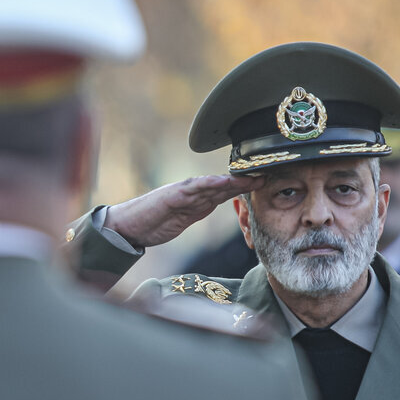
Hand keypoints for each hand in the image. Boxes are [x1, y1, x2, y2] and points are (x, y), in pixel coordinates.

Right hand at [105, 174, 259, 247]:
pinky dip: (209, 184)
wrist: (128, 226)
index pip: (227, 191)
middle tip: (271, 173)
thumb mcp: (183, 219)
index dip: (247, 186)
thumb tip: (216, 205)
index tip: (268, 183)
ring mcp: (184, 193)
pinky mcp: (173, 196)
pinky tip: (223, 181)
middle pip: (226, 184)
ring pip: (214, 184)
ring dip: (235, 180)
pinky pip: (194, 189)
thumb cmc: (153, 223)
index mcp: (198, 200)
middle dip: (248, 180)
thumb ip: (199, 210)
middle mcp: (194, 193)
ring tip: (255, 175)